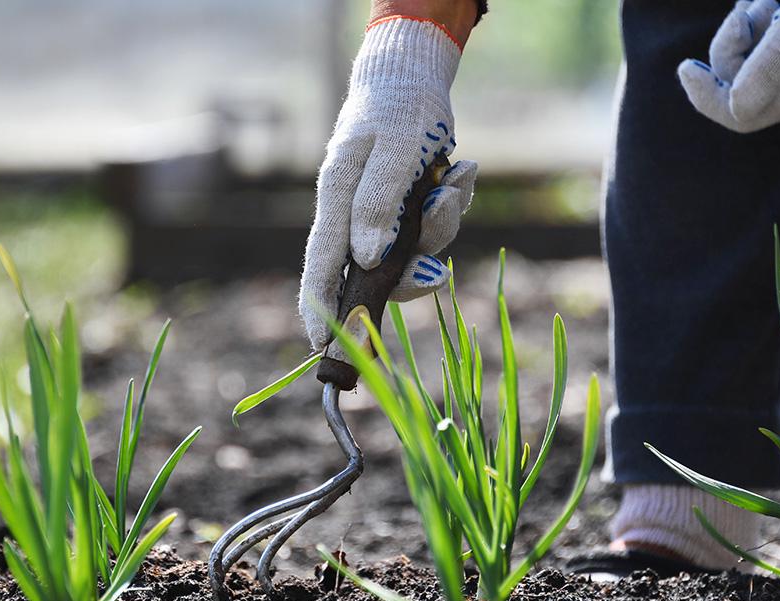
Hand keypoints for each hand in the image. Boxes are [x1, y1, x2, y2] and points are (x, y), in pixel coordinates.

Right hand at [299, 16, 478, 350]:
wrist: (415, 76)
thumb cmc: (399, 109)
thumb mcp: (393, 150)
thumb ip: (377, 204)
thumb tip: (366, 260)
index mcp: (336, 199)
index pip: (321, 264)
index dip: (319, 307)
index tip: (319, 345)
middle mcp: (355, 214)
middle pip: (375, 272)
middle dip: (412, 272)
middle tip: (437, 259)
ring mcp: (382, 215)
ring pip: (413, 253)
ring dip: (442, 224)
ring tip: (453, 179)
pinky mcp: (408, 210)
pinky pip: (434, 230)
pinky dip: (452, 205)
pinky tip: (459, 171)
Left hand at [678, 0, 779, 133]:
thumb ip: (769, 65)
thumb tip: (733, 106)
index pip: (740, 116)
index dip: (708, 98)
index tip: (687, 68)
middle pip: (735, 82)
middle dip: (730, 47)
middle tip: (746, 17)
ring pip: (742, 54)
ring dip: (745, 25)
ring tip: (774, 1)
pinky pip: (755, 33)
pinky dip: (754, 14)